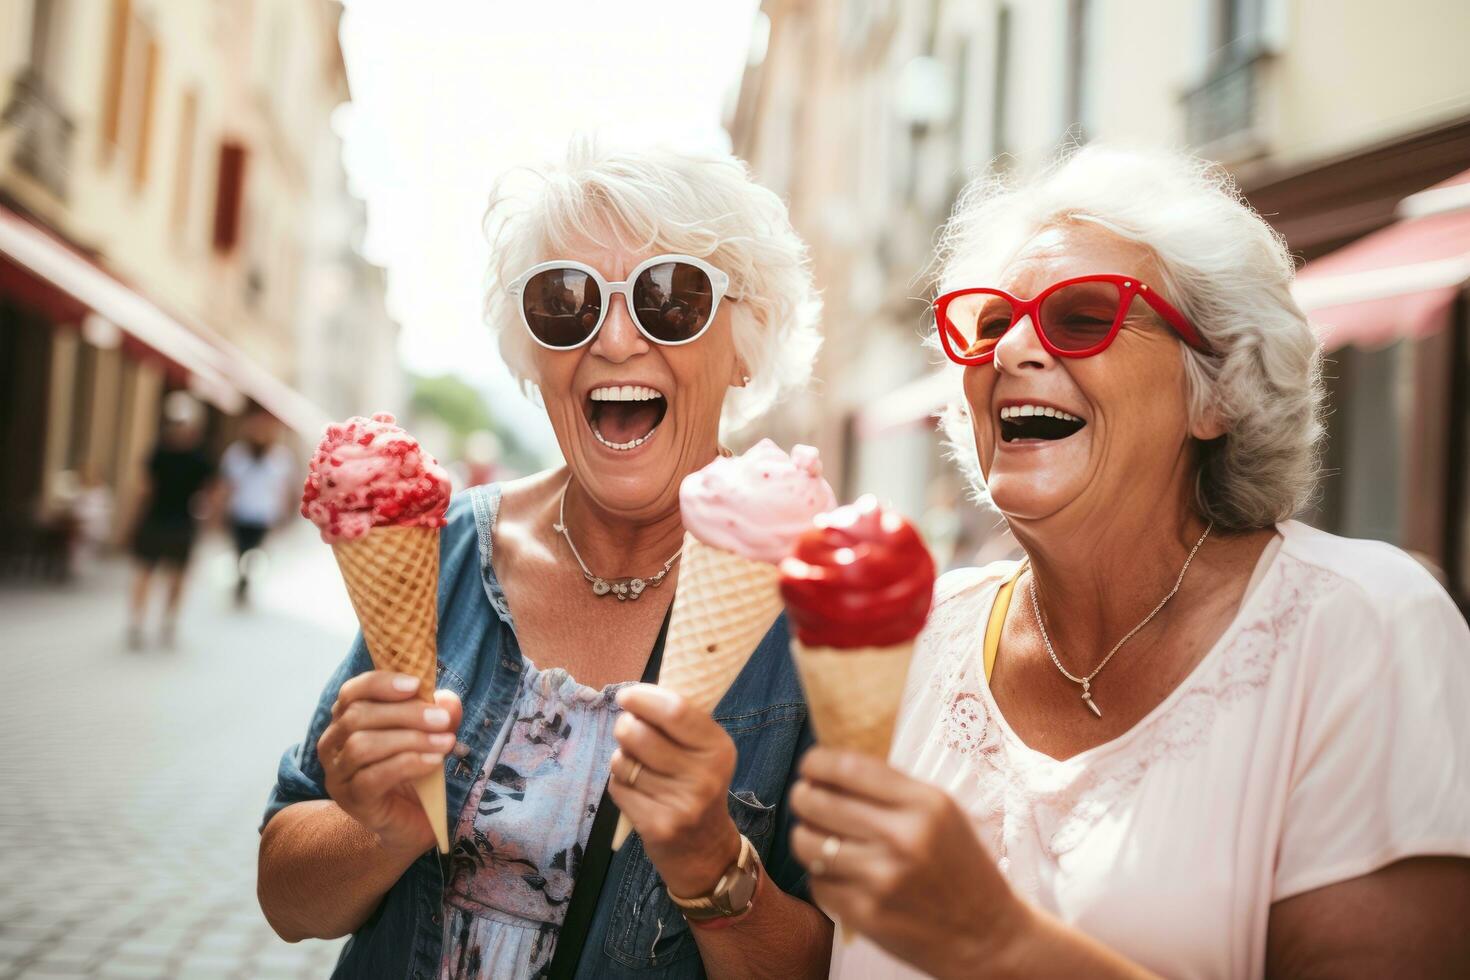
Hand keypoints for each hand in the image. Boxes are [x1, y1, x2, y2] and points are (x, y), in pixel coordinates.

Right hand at [316, 671, 461, 856]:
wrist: (409, 822)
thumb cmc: (414, 772)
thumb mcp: (431, 736)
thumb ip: (440, 715)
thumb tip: (449, 700)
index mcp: (346, 720)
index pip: (352, 692)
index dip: (381, 683)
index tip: (416, 684)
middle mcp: (332, 744)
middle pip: (358, 716)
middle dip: (405, 713)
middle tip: (442, 719)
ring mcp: (337, 773)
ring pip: (361, 746)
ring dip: (409, 739)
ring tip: (445, 743)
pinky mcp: (350, 799)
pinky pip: (372, 777)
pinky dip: (406, 764)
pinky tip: (432, 762)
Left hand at [607, 684, 741, 897]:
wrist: (705, 849)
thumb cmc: (698, 786)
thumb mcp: (705, 752)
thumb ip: (678, 724)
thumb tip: (634, 696)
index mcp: (718, 749)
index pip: (675, 710)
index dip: (643, 698)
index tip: (627, 696)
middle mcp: (704, 776)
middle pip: (640, 734)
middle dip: (624, 726)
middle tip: (627, 729)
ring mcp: (681, 804)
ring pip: (623, 762)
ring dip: (621, 759)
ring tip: (636, 766)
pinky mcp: (657, 826)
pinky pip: (618, 788)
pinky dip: (619, 784)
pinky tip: (636, 790)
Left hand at [788, 747, 1030, 978]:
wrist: (988, 935)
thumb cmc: (962, 867)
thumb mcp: (943, 813)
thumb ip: (894, 789)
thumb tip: (833, 768)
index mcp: (925, 804)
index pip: (849, 768)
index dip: (817, 762)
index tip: (810, 766)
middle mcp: (903, 838)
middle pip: (819, 803)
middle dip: (803, 797)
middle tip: (804, 798)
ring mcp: (882, 878)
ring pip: (809, 844)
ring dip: (804, 837)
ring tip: (814, 836)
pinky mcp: (866, 914)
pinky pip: (818, 883)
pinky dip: (821, 876)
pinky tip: (838, 874)